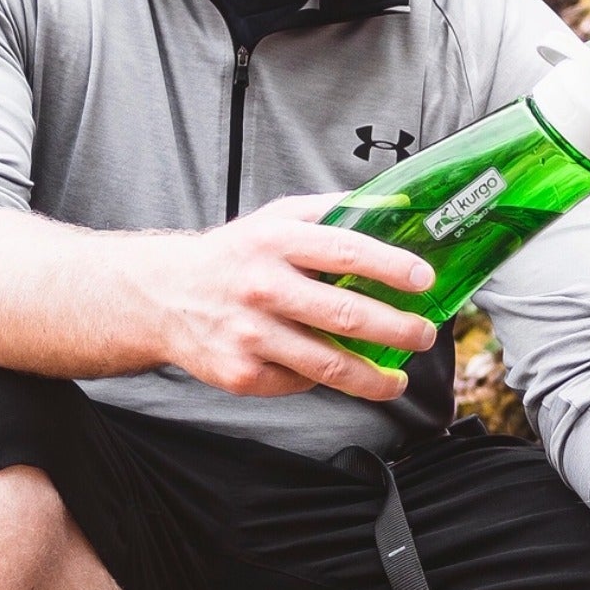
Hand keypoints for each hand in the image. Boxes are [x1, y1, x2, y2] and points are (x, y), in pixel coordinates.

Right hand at [155, 193, 436, 402]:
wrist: (164, 296)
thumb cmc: (235, 256)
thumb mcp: (276, 218)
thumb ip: (332, 212)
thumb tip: (395, 208)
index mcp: (275, 241)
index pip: (345, 252)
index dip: (391, 267)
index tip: (424, 280)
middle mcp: (262, 287)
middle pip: (346, 314)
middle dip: (397, 329)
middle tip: (424, 334)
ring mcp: (251, 334)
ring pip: (329, 365)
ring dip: (375, 378)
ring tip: (398, 378)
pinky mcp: (242, 373)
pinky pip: (300, 381)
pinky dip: (323, 380)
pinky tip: (335, 373)